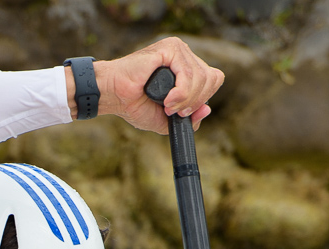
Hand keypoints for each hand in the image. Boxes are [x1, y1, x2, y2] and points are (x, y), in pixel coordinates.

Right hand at [92, 37, 225, 132]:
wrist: (114, 96)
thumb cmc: (135, 104)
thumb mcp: (167, 120)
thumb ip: (189, 118)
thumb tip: (207, 109)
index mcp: (187, 68)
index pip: (213, 80)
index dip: (202, 99)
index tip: (183, 112)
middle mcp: (185, 56)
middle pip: (211, 79)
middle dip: (195, 101)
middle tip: (174, 111)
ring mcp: (178, 50)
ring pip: (201, 77)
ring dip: (186, 99)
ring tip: (167, 106)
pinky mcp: (170, 48)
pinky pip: (187, 73)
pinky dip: (181, 92)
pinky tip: (167, 100)